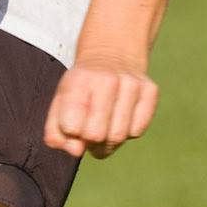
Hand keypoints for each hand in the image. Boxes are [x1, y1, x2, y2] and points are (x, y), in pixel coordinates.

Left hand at [43, 55, 157, 158]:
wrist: (111, 56)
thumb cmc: (80, 90)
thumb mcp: (58, 106)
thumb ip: (56, 135)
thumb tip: (76, 151)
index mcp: (78, 81)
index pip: (71, 127)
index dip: (71, 135)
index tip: (73, 126)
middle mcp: (107, 80)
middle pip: (96, 136)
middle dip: (90, 142)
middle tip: (89, 133)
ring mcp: (132, 84)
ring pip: (118, 137)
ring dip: (108, 142)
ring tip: (104, 129)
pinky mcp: (151, 91)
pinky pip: (137, 131)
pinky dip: (127, 133)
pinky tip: (120, 119)